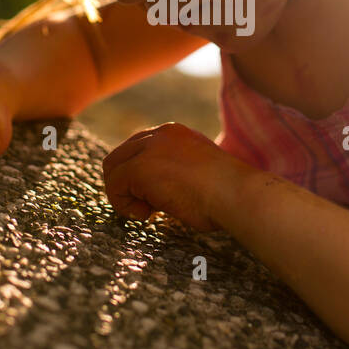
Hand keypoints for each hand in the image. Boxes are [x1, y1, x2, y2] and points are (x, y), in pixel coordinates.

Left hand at [101, 122, 252, 232]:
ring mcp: (149, 149)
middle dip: (124, 184)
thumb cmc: (226, 193)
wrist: (235, 193)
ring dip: (123, 195)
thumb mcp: (197, 172)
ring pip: (113, 169)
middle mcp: (159, 134)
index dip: (135, 175)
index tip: (149, 197)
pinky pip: (115, 186)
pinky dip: (124, 205)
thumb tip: (155, 193)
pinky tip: (147, 215)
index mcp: (174, 133)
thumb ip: (174, 172)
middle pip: (119, 156)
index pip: (137, 148)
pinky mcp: (140, 168)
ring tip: (146, 212)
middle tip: (143, 206)